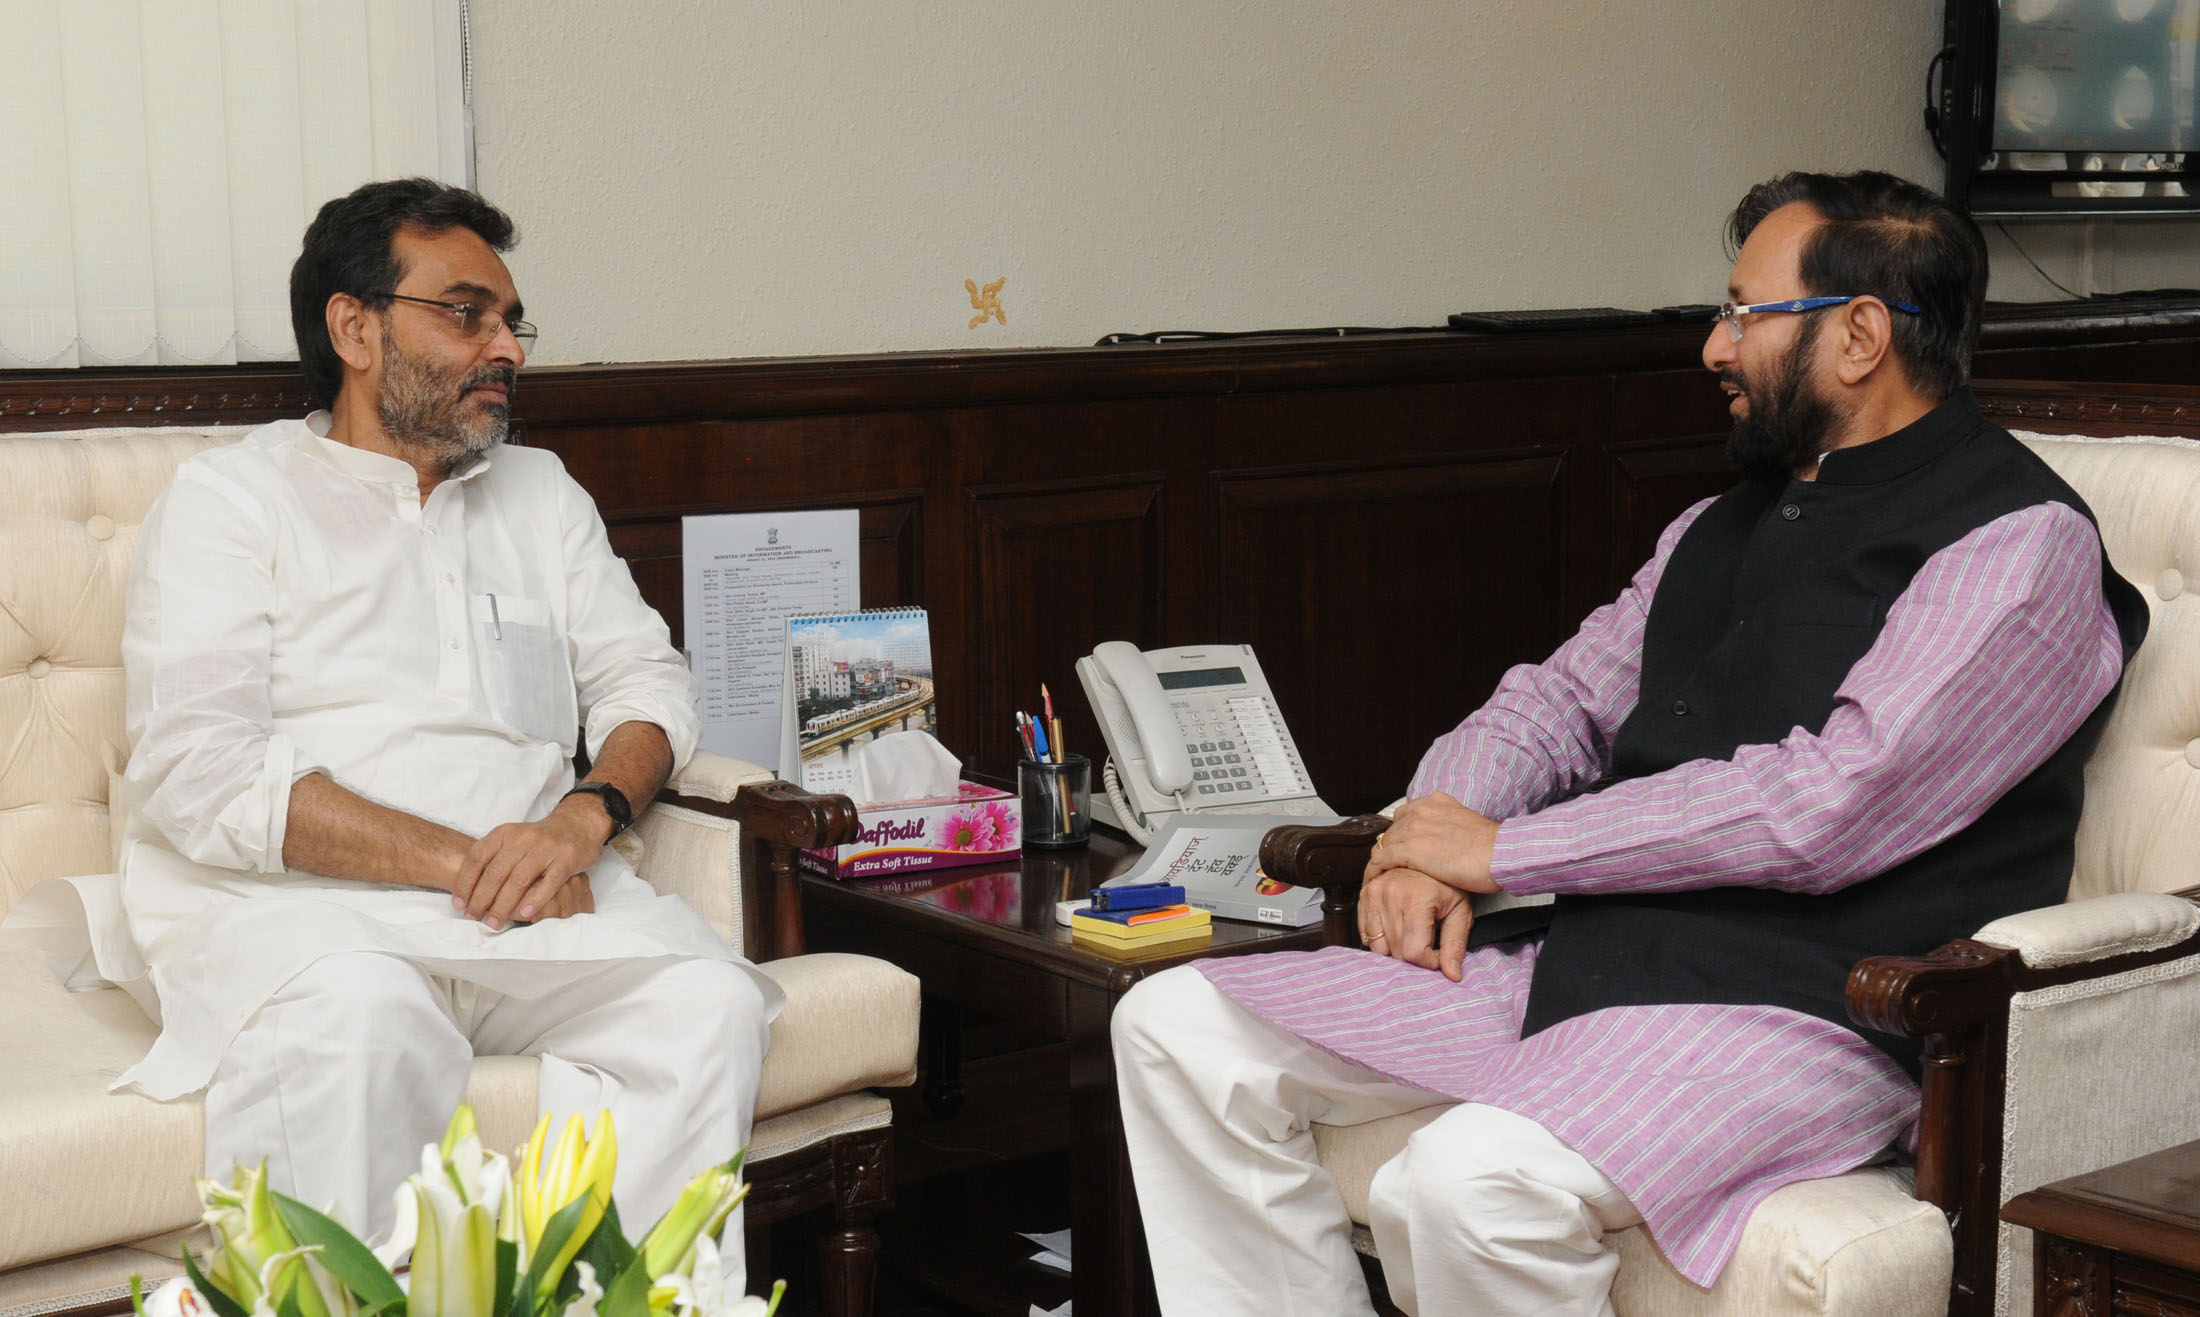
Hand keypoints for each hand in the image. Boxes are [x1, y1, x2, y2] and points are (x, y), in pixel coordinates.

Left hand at [451, 799, 609, 929]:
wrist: (576, 826)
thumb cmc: (538, 841)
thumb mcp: (511, 840)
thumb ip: (492, 859)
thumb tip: (467, 893)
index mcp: (504, 833)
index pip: (477, 858)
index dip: (465, 883)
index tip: (459, 905)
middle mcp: (523, 838)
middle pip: (496, 872)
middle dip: (481, 899)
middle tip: (473, 918)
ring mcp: (546, 848)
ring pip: (519, 880)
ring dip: (503, 905)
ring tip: (494, 923)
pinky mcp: (567, 859)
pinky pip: (549, 883)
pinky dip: (536, 900)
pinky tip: (525, 915)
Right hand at [1358, 868, 1473, 980]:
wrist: (1429, 855)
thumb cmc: (1448, 884)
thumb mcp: (1460, 912)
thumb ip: (1455, 945)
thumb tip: (1452, 975)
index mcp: (1416, 898)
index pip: (1414, 952)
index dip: (1429, 963)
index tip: (1439, 955)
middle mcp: (1391, 894)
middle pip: (1396, 951)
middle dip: (1414, 957)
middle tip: (1428, 943)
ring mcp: (1374, 893)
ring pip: (1378, 947)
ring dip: (1396, 949)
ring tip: (1413, 935)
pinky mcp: (1364, 895)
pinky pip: (1366, 934)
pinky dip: (1381, 939)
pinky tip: (1398, 928)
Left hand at [1365, 792, 1501, 896]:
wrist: (1501, 854)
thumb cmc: (1494, 849)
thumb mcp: (1469, 829)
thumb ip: (1451, 831)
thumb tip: (1448, 844)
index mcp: (1437, 802)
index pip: (1407, 816)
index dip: (1403, 835)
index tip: (1403, 850)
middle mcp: (1421, 810)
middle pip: (1393, 830)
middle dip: (1391, 848)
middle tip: (1391, 867)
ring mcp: (1413, 828)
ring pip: (1384, 844)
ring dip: (1381, 861)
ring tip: (1380, 877)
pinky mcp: (1408, 850)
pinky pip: (1380, 860)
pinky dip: (1374, 871)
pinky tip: (1375, 882)